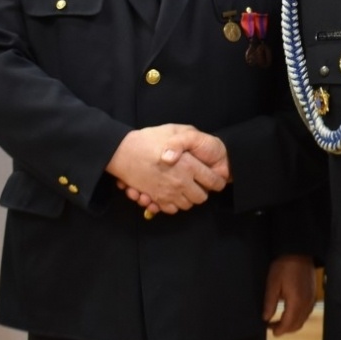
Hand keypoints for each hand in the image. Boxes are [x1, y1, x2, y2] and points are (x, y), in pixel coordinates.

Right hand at [107, 124, 227, 215]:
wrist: (122, 151)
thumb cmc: (150, 138)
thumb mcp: (174, 130)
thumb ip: (189, 140)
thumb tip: (197, 158)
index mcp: (189, 165)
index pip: (214, 181)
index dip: (218, 181)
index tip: (216, 178)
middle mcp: (181, 182)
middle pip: (201, 197)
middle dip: (203, 191)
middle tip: (198, 183)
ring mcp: (168, 193)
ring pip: (187, 205)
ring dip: (188, 198)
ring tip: (184, 187)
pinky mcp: (156, 199)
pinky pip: (171, 209)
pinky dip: (173, 204)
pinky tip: (171, 193)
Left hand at [263, 255, 316, 336]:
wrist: (299, 252)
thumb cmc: (284, 266)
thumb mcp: (272, 283)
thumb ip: (270, 303)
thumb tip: (266, 318)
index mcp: (296, 302)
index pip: (288, 324)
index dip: (279, 330)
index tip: (271, 331)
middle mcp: (307, 303)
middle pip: (297, 324)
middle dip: (285, 329)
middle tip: (272, 326)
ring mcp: (311, 299)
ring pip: (303, 320)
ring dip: (292, 324)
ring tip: (279, 320)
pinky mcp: (313, 295)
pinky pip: (307, 312)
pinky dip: (298, 317)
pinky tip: (290, 312)